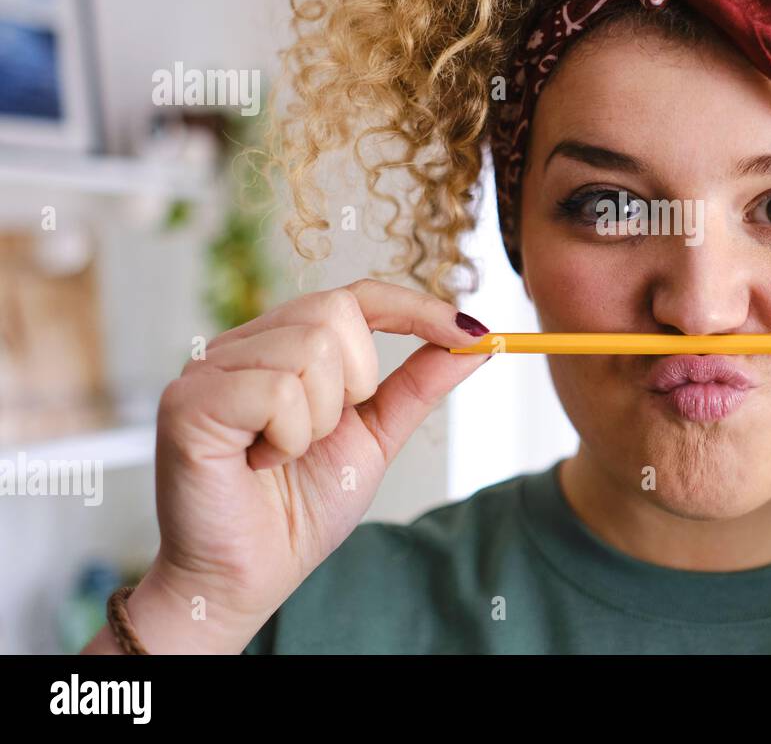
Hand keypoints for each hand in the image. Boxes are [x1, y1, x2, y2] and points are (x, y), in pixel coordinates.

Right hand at [115, 279, 490, 651]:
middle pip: (335, 311)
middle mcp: (243, 346)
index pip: (357, 296)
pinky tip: (261, 463)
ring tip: (286, 454)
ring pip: (310, 348)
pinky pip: (276, 391)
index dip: (417, 308)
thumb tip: (476, 340)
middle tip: (326, 434)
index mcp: (284, 346)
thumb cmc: (299, 512)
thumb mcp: (376, 438)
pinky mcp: (188, 402)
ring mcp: (209, 369)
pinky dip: (288, 438)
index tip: (474, 333)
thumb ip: (419, 384)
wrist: (246, 580)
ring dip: (319, 420)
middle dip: (357, 383)